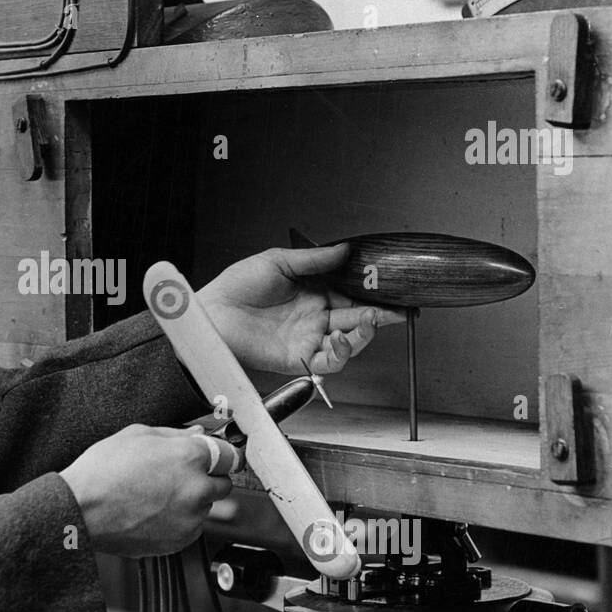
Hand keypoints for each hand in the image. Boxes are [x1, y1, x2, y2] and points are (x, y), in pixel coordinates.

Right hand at [59, 425, 233, 557]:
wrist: (82, 510)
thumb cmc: (102, 471)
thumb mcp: (137, 435)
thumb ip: (175, 434)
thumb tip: (197, 433)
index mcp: (190, 457)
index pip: (230, 456)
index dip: (220, 455)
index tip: (217, 458)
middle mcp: (196, 489)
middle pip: (223, 483)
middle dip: (206, 478)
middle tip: (177, 476)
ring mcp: (190, 518)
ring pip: (207, 507)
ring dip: (192, 501)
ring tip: (156, 495)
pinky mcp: (180, 541)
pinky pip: (192, 528)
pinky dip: (180, 521)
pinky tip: (153, 511)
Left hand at [196, 244, 403, 376]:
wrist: (212, 314)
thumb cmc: (235, 288)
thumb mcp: (277, 261)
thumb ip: (314, 259)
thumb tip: (344, 249)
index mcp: (313, 293)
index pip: (352, 293)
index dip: (373, 293)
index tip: (392, 289)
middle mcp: (314, 317)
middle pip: (357, 318)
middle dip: (380, 315)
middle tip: (398, 311)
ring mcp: (308, 338)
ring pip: (349, 342)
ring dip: (364, 333)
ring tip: (369, 321)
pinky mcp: (298, 358)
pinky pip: (328, 362)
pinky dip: (341, 354)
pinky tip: (342, 340)